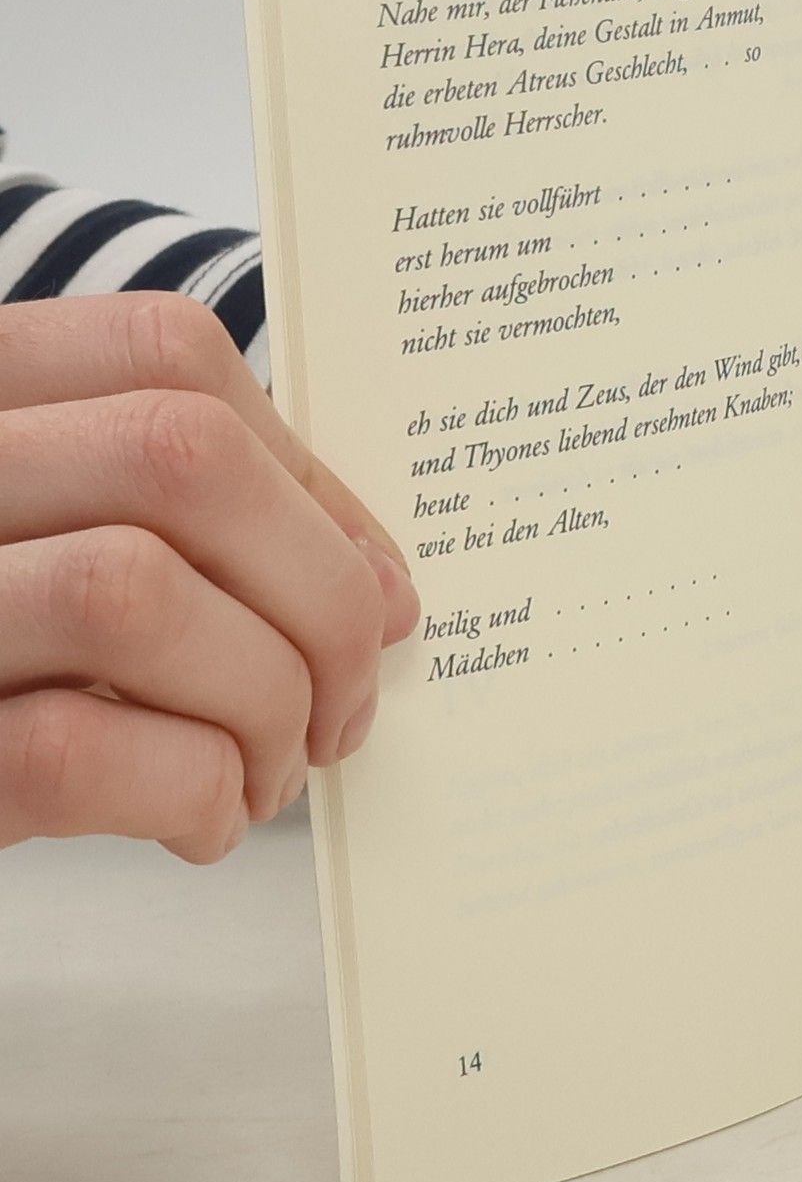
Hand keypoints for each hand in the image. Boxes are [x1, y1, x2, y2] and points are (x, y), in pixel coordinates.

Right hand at [0, 293, 418, 860]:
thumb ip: (192, 525)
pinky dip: (185, 791)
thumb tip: (384, 590)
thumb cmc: (11, 654)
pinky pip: (70, 750)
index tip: (371, 579)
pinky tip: (202, 824)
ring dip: (261, 702)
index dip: (306, 471)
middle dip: (320, 595)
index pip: (168, 357)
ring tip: (270, 770)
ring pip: (132, 595)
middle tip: (346, 705)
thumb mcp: (63, 540)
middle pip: (181, 462)